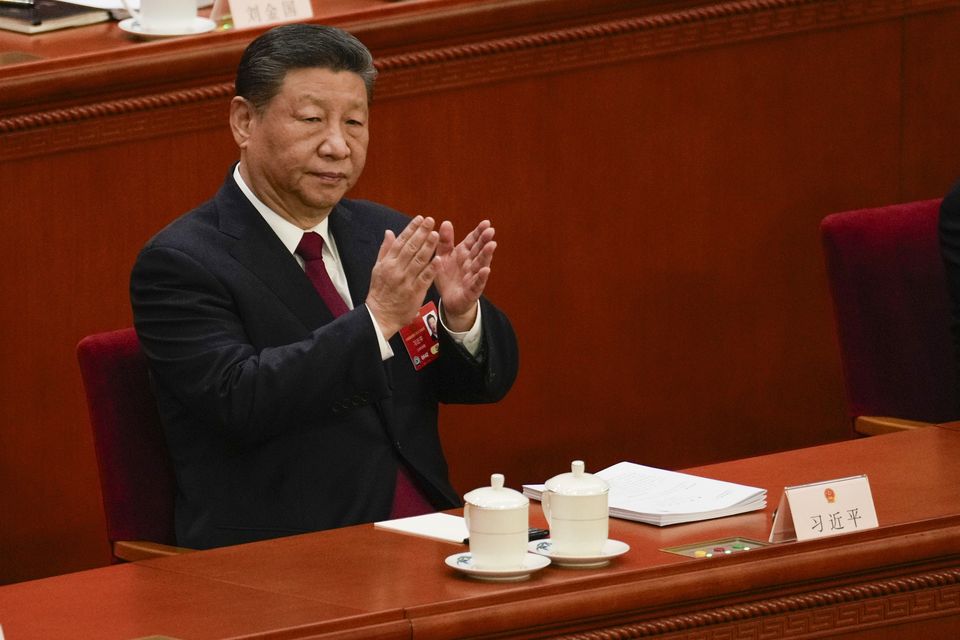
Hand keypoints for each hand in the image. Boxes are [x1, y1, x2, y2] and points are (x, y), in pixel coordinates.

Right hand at [366, 216, 439, 337]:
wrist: (380, 315)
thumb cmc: (380, 291)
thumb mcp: (377, 268)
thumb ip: (385, 250)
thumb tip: (389, 232)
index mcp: (388, 262)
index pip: (401, 241)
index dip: (411, 229)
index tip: (420, 219)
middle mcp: (397, 269)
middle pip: (411, 248)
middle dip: (422, 233)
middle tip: (431, 221)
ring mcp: (406, 281)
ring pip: (419, 260)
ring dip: (428, 246)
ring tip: (436, 234)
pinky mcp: (414, 292)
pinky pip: (424, 278)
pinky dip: (431, 269)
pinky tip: (439, 258)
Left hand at [435, 219, 496, 331]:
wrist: (449, 300)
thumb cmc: (448, 277)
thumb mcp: (443, 256)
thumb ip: (445, 241)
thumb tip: (446, 222)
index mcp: (463, 253)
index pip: (473, 240)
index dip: (479, 232)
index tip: (486, 223)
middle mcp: (471, 263)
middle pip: (478, 250)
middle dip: (484, 240)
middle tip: (490, 230)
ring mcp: (473, 276)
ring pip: (480, 264)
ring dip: (486, 255)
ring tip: (491, 245)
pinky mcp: (472, 290)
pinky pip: (477, 283)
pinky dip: (481, 277)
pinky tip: (485, 270)